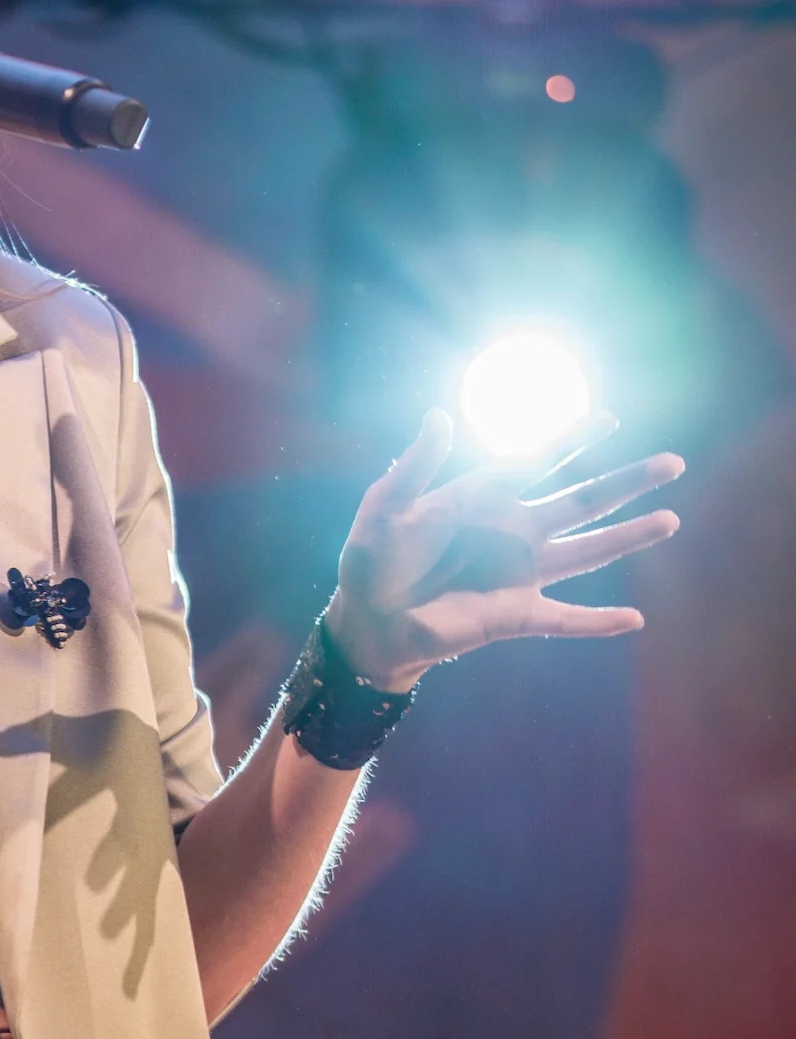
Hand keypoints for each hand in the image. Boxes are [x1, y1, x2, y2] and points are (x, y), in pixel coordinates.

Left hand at [325, 409, 683, 692]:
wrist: (366, 619)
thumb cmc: (372, 558)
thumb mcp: (386, 506)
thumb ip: (416, 465)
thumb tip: (438, 415)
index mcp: (484, 497)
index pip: (539, 461)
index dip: (574, 439)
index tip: (609, 418)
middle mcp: (513, 531)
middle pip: (582, 500)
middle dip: (627, 481)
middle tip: (672, 463)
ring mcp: (520, 574)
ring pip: (588, 551)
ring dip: (629, 538)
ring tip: (670, 520)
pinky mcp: (515, 615)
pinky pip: (565, 620)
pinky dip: (597, 622)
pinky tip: (633, 620)